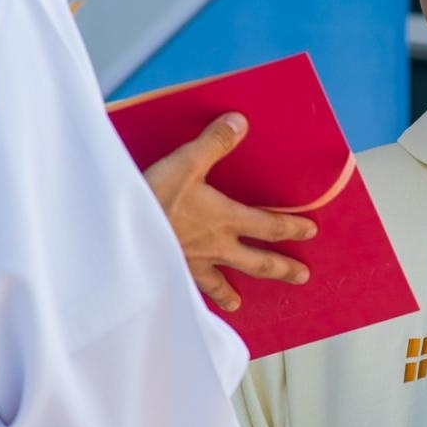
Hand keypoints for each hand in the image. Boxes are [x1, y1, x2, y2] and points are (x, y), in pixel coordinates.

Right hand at [144, 112, 315, 310]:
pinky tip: (184, 304)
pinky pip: (185, 289)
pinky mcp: (166, 273)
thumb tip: (240, 122)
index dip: (292, 228)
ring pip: (218, 282)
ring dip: (230, 292)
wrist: (115, 233)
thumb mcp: (185, 162)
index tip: (311, 232)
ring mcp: (190, 264)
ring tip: (237, 304)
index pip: (270, 226)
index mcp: (224, 220)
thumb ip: (214, 143)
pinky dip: (190, 300)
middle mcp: (214, 246)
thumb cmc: (153, 197)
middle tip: (302, 276)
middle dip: (281, 268)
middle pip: (257, 262)